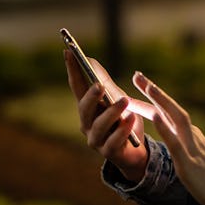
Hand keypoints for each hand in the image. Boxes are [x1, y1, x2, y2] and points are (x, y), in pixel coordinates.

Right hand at [64, 50, 156, 181]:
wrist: (136, 152)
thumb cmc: (123, 122)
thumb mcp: (116, 98)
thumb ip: (104, 82)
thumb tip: (90, 60)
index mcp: (88, 109)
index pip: (77, 87)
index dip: (72, 70)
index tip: (68, 51)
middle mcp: (87, 124)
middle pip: (84, 109)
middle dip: (91, 96)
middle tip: (100, 85)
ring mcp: (96, 140)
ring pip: (99, 126)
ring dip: (112, 112)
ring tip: (124, 101)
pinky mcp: (110, 153)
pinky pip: (115, 141)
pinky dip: (123, 130)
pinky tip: (131, 119)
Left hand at [132, 72, 204, 204]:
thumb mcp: (197, 158)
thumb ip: (185, 145)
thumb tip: (173, 137)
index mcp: (192, 136)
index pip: (171, 113)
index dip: (155, 99)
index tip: (141, 85)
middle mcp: (193, 136)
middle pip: (172, 108)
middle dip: (155, 91)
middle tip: (138, 75)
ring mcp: (192, 148)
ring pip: (177, 118)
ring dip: (162, 100)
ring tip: (148, 85)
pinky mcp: (190, 164)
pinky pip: (176, 143)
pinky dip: (165, 128)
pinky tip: (155, 116)